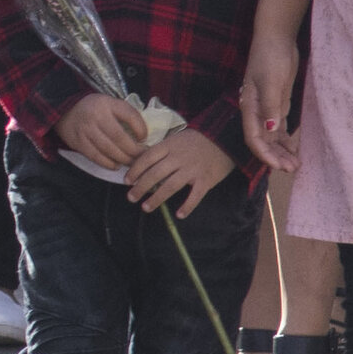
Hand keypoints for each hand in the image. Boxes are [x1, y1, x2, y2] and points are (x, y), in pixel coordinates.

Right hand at [58, 94, 156, 174]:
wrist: (65, 112)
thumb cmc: (95, 110)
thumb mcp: (110, 104)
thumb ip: (125, 114)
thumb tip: (144, 135)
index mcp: (107, 103)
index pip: (130, 115)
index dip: (141, 129)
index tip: (145, 138)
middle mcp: (96, 115)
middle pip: (119, 137)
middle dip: (134, 150)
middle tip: (142, 156)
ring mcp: (86, 130)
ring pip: (109, 149)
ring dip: (123, 159)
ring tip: (131, 163)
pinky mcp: (78, 142)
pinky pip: (96, 157)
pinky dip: (109, 164)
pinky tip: (116, 165)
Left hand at [122, 122, 236, 214]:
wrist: (225, 138)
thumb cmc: (197, 140)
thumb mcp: (177, 139)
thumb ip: (162, 150)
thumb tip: (141, 163)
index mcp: (170, 146)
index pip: (147, 158)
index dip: (135, 170)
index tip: (127, 181)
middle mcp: (179, 158)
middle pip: (155, 174)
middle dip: (140, 187)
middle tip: (131, 197)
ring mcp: (193, 169)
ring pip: (170, 186)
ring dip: (156, 198)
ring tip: (145, 207)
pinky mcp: (206, 179)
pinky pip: (195, 195)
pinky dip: (187, 206)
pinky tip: (179, 215)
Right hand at [242, 30, 303, 171]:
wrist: (276, 39)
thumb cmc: (270, 58)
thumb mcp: (271, 81)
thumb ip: (271, 106)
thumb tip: (270, 130)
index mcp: (250, 107)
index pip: (254, 138)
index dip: (265, 154)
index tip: (279, 166)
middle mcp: (256, 111)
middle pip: (263, 141)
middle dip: (275, 157)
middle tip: (292, 169)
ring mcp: (268, 108)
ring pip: (272, 137)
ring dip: (282, 151)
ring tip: (296, 164)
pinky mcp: (278, 103)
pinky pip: (280, 127)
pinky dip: (286, 140)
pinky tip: (295, 149)